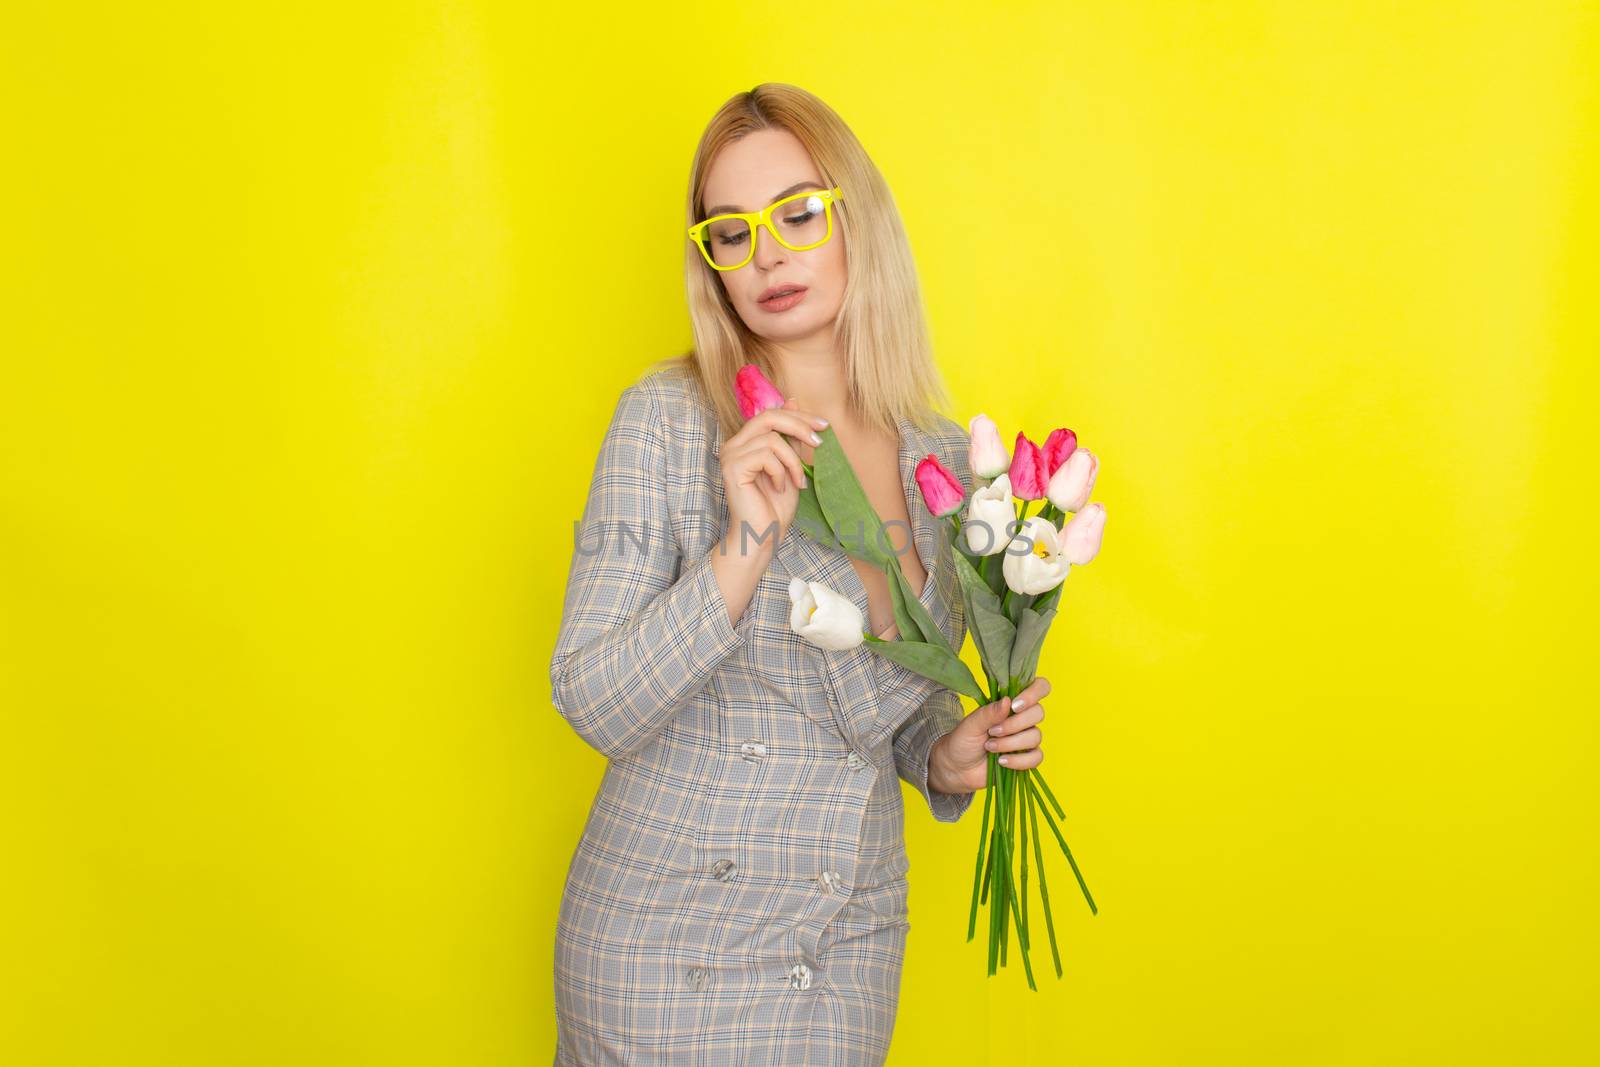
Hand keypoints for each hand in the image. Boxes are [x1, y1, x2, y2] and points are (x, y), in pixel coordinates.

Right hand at [719, 398, 828, 554]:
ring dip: (793, 461)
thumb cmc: (775, 506)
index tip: (824, 425)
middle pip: (769, 417)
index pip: (771, 414)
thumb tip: (793, 401)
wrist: (763, 536)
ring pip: (772, 439)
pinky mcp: (733, 468)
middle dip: (799, 426)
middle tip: (820, 442)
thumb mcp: (790, 464)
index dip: (799, 416)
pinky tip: (781, 488)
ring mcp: (730, 456)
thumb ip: (790, 436)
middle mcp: (733, 445)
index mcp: (745, 442)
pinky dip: (781, 472)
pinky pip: (766, 456)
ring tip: (797, 482)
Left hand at [930, 676, 1051, 792]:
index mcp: (1011, 703)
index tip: (1014, 705)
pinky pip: (1036, 757)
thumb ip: (988, 713)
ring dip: (1011, 743)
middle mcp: (1022, 718)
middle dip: (1015, 724)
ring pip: (1036, 736)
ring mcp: (1026, 738)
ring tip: (990, 747)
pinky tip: (1001, 761)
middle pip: (1038, 712)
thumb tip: (1007, 701)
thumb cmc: (963, 740)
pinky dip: (1018, 760)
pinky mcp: (1027, 758)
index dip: (1034, 693)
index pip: (1038, 687)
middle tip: (992, 731)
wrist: (959, 768)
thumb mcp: (971, 724)